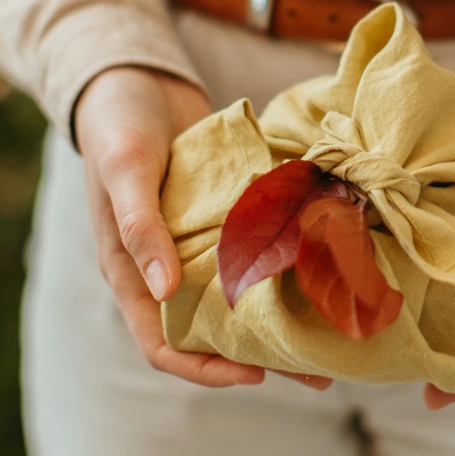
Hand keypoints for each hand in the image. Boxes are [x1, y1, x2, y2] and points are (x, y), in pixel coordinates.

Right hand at [74, 66, 331, 389]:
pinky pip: (255, 256)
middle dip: (264, 356)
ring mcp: (198, 247)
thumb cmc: (118, 126)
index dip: (206, 369)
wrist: (138, 81)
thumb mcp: (125, 170)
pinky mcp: (223, 222)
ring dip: (283, 318)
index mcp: (133, 273)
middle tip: (322, 371)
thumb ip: (140, 226)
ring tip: (336, 333)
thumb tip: (165, 291)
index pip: (164, 345)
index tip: (257, 374)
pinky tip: (327, 271)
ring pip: (242, 300)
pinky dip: (285, 269)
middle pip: (215, 333)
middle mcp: (167, 270)